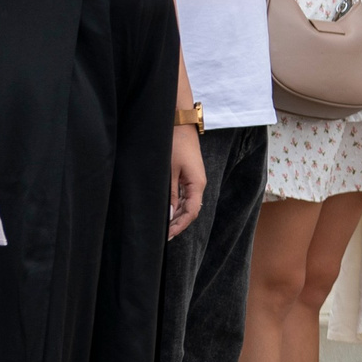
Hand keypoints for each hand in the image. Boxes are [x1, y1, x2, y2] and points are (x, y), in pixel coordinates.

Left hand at [167, 122, 205, 239]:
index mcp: (197, 184)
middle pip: (190, 210)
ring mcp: (194, 180)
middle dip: (177, 224)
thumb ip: (170, 194)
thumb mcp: (169, 172)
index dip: (180, 226)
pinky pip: (185, 195)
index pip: (191, 212)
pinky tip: (167, 210)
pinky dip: (177, 205)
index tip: (167, 236)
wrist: (179, 125)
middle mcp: (198, 184)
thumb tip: (169, 214)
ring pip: (187, 204)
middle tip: (163, 235)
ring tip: (163, 226)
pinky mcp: (189, 175)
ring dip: (177, 215)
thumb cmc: (174, 146)